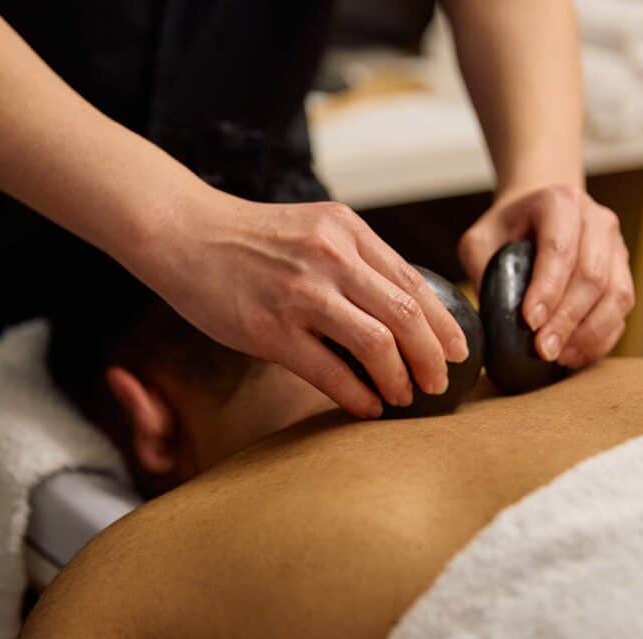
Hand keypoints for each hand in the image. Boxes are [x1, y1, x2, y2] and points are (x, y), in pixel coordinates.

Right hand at [133, 189, 469, 418]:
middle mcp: (330, 257)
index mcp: (346, 230)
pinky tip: (367, 406)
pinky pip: (330, 371)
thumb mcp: (313, 229)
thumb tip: (400, 311)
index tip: (458, 351)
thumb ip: (354, 260)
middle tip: (439, 383)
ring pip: (377, 343)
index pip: (413, 281)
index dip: (444, 323)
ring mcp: (300, 293)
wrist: (185, 234)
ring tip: (405, 397)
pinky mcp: (270, 329)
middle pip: (406, 314)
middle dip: (432, 357)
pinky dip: (357, 395)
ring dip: (400, 378)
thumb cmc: (250, 239)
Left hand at [458, 185, 634, 367]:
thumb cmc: (506, 228)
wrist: (537, 212)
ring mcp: (616, 245)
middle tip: (543, 349)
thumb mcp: (480, 240)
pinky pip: (623, 309)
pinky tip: (576, 354)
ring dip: (589, 333)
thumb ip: (481, 271)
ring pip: (617, 294)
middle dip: (567, 319)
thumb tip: (491, 320)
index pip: (560, 249)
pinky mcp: (624, 271)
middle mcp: (596, 221)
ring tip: (560, 357)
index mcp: (559, 203)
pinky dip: (602, 337)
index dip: (548, 288)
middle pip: (592, 275)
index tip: (530, 321)